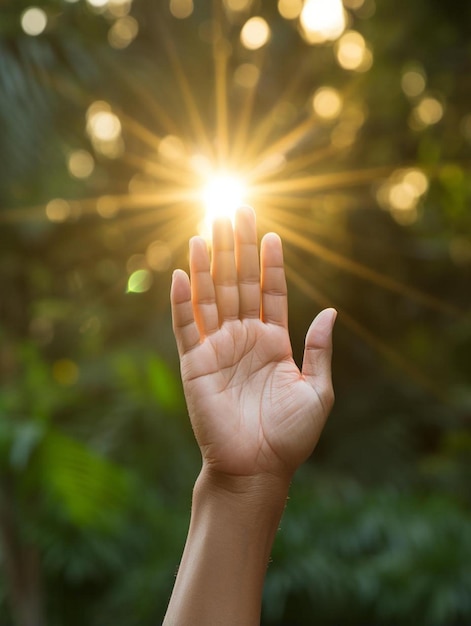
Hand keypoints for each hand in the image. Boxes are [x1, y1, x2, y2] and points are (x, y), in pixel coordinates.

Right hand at [170, 206, 335, 482]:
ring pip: (211, 296)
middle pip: (239, 284)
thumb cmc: (290, 437)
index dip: (271, 263)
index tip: (272, 234)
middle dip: (237, 249)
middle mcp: (244, 339)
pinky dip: (181, 300)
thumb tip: (330, 310)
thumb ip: (319, 349)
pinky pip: (185, 326)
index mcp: (274, 343)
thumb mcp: (318, 391)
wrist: (258, 470)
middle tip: (236, 211)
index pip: (270, 292)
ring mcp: (217, 348)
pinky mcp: (194, 363)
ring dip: (208, 263)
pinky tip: (182, 272)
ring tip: (207, 229)